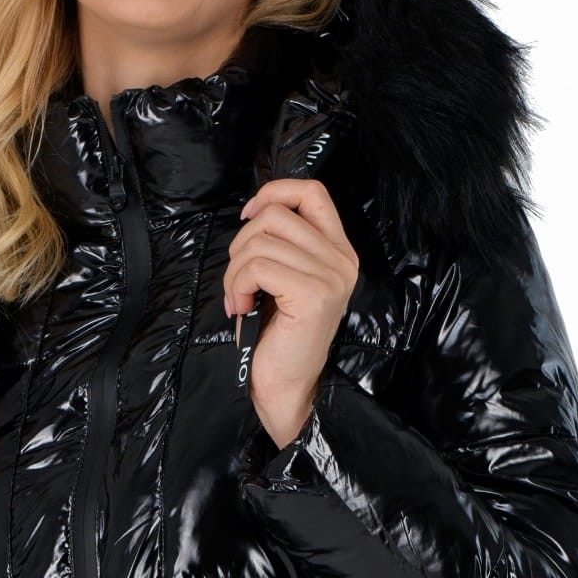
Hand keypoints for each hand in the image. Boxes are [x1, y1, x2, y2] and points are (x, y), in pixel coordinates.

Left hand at [222, 178, 358, 447]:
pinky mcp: (314, 295)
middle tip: (238, 281)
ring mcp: (331, 277)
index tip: (248, 217)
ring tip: (238, 299)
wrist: (285, 386)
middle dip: (241, 245)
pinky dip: (237, 286)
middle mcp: (342, 260)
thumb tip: (253, 211)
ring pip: (261, 242)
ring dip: (235, 271)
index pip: (312, 191)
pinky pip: (258, 267)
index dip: (273, 193)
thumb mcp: (284, 278)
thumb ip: (281, 243)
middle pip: (276, 215)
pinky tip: (241, 308)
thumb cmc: (278, 335)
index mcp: (339, 251)